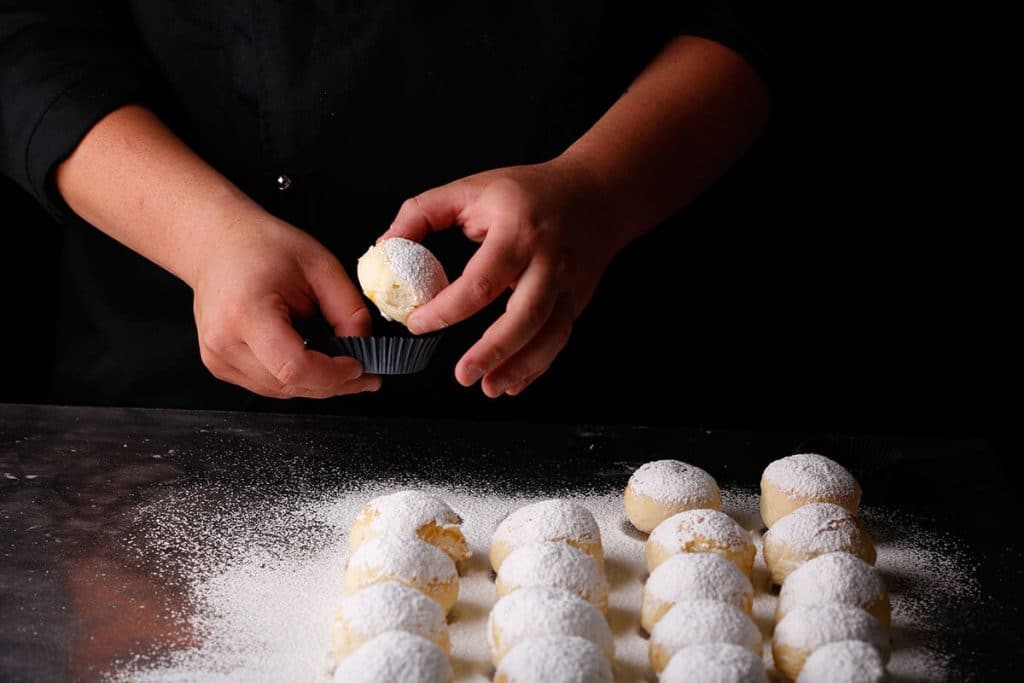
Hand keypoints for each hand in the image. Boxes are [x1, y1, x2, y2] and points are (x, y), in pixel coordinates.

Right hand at [191, 206, 380, 397]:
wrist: (218, 243)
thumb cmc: (262, 246)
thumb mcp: (321, 266)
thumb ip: (349, 310)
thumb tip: (364, 347)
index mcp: (246, 313)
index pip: (294, 368)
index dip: (332, 375)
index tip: (360, 366)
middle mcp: (223, 341)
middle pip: (289, 385)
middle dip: (334, 384)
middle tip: (366, 375)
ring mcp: (217, 357)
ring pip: (280, 391)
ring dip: (317, 385)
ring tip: (344, 368)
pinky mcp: (219, 365)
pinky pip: (267, 385)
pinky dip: (296, 380)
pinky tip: (314, 363)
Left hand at [381, 159, 625, 397]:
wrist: (597, 194)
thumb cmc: (529, 192)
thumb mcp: (472, 187)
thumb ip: (423, 212)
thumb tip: (386, 244)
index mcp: (517, 232)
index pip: (481, 281)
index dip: (447, 309)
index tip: (418, 323)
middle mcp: (548, 262)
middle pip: (524, 316)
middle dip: (492, 351)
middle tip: (461, 375)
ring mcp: (568, 285)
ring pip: (548, 335)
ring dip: (519, 367)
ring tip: (488, 388)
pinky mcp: (578, 301)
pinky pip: (559, 340)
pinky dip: (537, 366)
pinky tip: (513, 382)